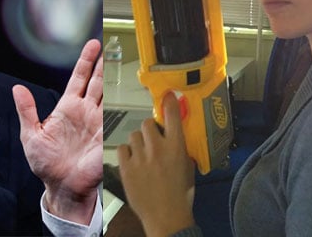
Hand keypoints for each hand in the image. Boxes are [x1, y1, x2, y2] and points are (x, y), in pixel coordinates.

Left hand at [13, 39, 102, 224]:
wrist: (63, 187)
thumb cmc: (47, 165)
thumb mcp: (31, 134)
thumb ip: (26, 110)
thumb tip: (17, 90)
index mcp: (67, 108)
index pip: (79, 78)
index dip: (86, 61)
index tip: (92, 45)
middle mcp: (85, 112)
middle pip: (97, 80)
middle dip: (103, 62)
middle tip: (109, 44)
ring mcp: (98, 122)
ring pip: (108, 93)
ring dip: (113, 76)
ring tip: (118, 58)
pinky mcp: (106, 135)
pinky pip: (115, 115)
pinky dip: (120, 102)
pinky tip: (124, 89)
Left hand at [117, 92, 195, 235]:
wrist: (167, 217)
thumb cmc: (181, 194)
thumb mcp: (188, 167)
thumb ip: (182, 149)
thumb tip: (177, 137)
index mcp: (177, 146)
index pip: (172, 115)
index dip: (169, 102)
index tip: (168, 95)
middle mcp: (157, 148)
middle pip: (148, 123)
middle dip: (150, 130)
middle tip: (152, 140)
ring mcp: (140, 157)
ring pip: (134, 135)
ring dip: (138, 142)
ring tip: (141, 154)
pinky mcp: (126, 167)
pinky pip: (122, 149)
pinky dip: (127, 153)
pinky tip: (132, 161)